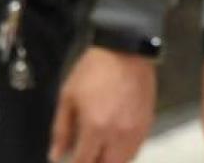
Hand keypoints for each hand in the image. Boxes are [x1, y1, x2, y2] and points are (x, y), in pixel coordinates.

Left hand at [49, 46, 157, 162]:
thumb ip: (61, 129)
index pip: (84, 162)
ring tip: (99, 150)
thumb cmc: (94, 70)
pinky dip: (123, 153)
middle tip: (84, 155)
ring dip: (109, 160)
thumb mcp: (68, 96)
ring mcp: (135, 132)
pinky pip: (135, 150)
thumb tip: (56, 154)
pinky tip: (114, 143)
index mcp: (95, 127)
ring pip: (122, 162)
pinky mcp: (147, 125)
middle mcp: (117, 135)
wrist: (125, 51)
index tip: (70, 160)